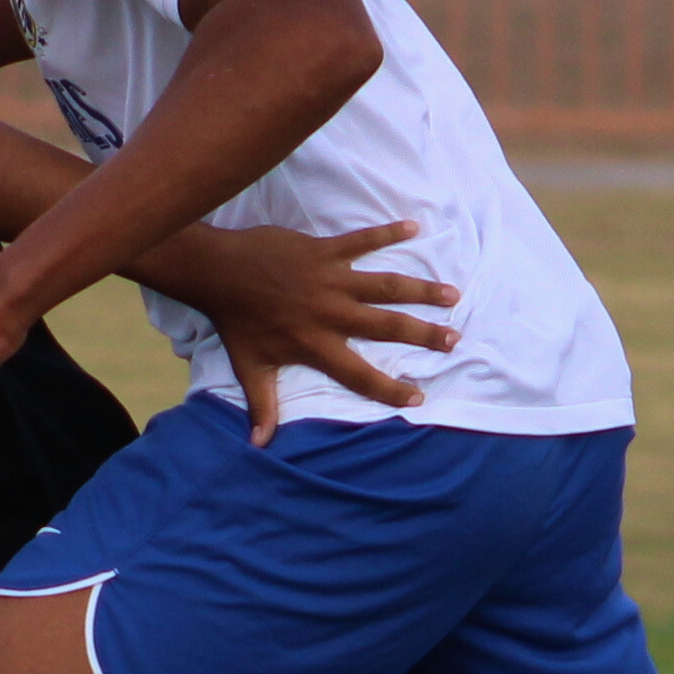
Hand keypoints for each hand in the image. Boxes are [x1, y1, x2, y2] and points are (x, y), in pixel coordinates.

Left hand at [139, 216, 458, 441]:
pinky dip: (389, 233)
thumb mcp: (249, 368)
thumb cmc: (236, 322)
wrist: (219, 273)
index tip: (418, 398)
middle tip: (454, 340)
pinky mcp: (326, 251)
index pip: (360, 375)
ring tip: (452, 294)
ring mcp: (331, 279)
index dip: (390, 389)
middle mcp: (331, 314)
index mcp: (317, 345)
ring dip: (420, 288)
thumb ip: (262, 406)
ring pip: (386, 285)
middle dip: (424, 334)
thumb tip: (259, 446)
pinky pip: (363, 240)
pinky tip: (415, 227)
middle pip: (387, 326)